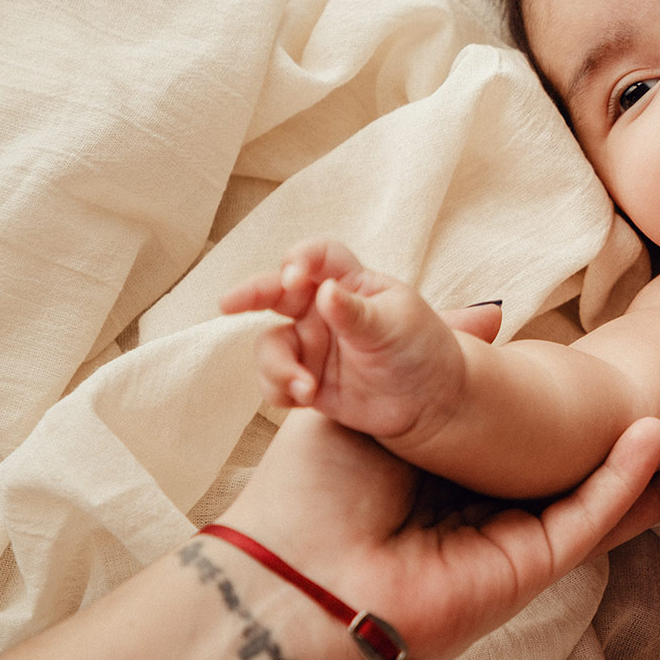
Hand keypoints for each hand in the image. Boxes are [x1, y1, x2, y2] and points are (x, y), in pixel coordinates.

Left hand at [216, 301, 659, 659]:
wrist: (292, 579)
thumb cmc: (310, 494)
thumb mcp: (373, 398)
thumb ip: (436, 358)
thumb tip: (492, 314)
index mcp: (443, 473)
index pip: (519, 440)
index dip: (565, 413)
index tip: (609, 382)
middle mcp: (483, 508)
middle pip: (572, 472)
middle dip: (628, 449)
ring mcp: (510, 541)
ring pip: (598, 499)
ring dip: (650, 471)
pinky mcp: (527, 568)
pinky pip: (588, 519)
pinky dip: (627, 482)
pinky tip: (657, 442)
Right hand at [219, 238, 466, 444]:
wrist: (431, 403)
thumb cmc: (421, 350)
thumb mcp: (396, 325)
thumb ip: (357, 312)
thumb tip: (324, 291)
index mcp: (350, 282)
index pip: (320, 257)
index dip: (302, 259)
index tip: (294, 274)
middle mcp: (323, 309)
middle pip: (276, 291)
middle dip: (250, 295)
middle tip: (227, 303)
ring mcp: (311, 345)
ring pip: (270, 345)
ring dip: (277, 365)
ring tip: (305, 387)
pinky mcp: (306, 379)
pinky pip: (275, 382)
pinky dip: (280, 389)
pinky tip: (305, 397)